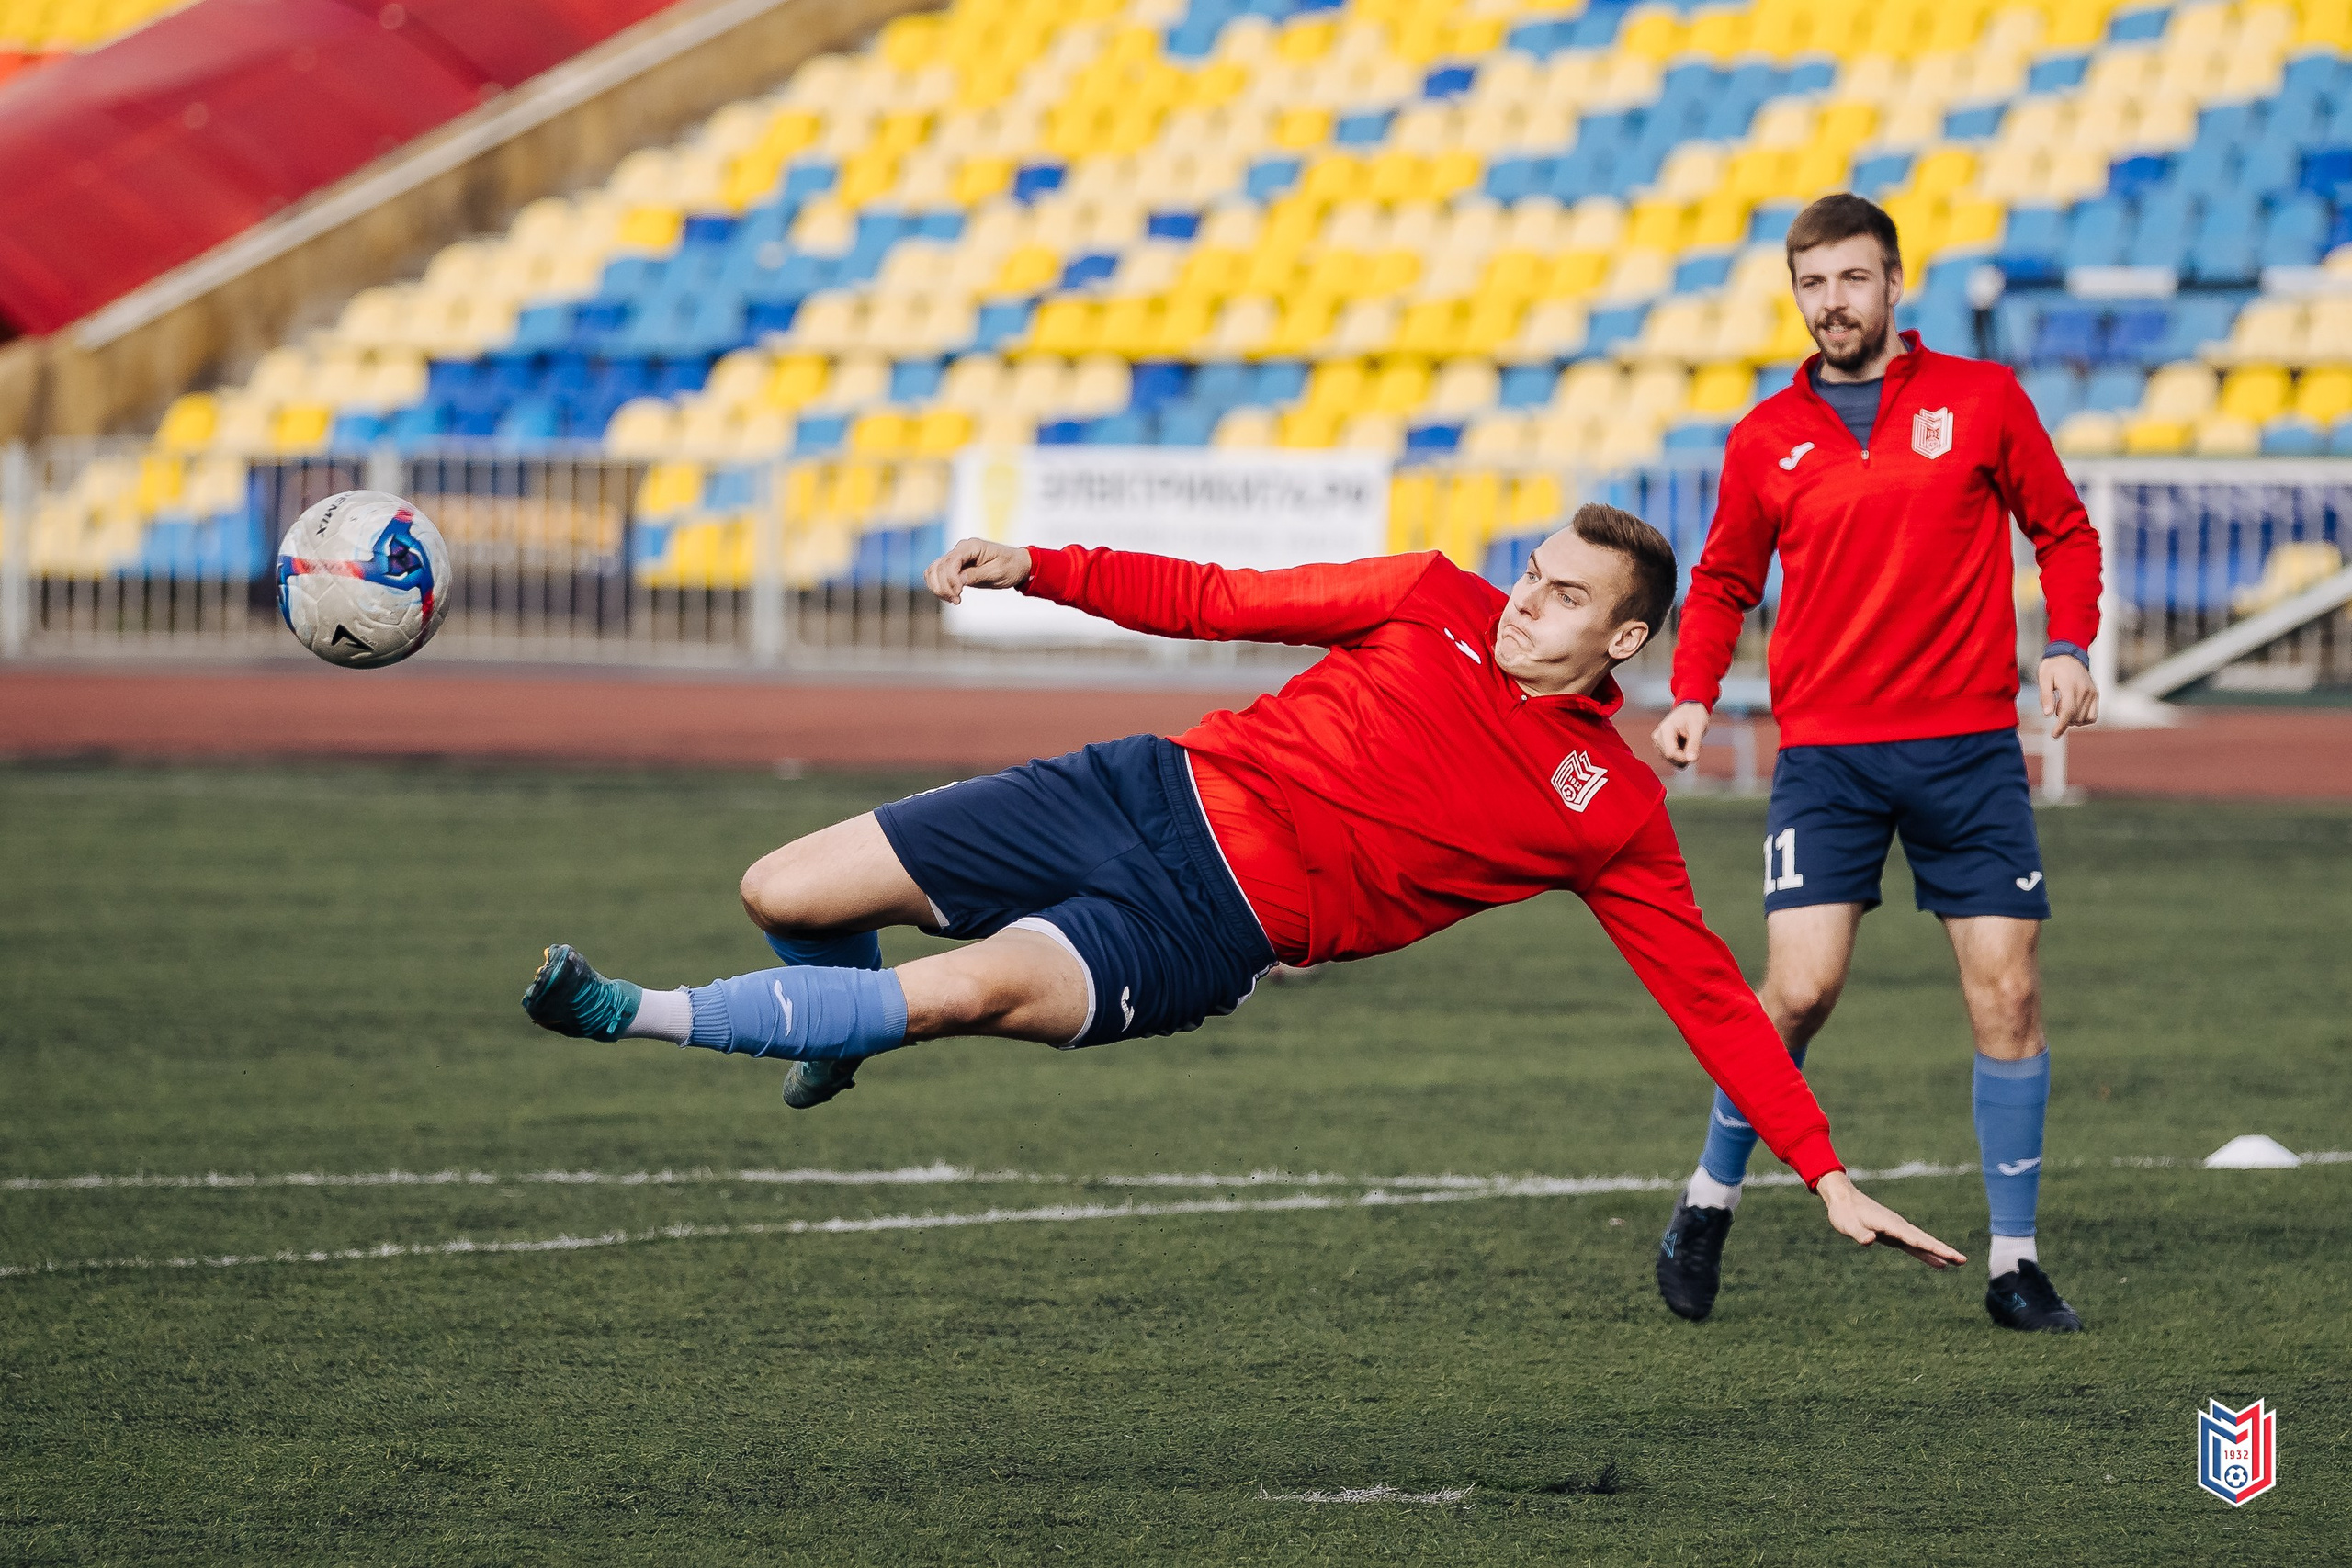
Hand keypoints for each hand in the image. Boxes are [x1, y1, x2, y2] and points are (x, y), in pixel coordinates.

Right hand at [924, 537, 1031, 604]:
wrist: (1017, 565)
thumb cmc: (1010, 567)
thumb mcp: (996, 573)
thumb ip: (976, 575)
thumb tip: (959, 580)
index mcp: (972, 547)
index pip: (951, 561)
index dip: (950, 579)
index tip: (959, 595)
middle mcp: (961, 549)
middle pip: (938, 567)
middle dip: (943, 586)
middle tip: (957, 601)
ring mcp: (956, 557)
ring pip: (934, 570)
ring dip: (938, 587)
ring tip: (954, 600)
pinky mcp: (955, 567)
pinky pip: (938, 574)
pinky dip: (939, 586)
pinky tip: (951, 596)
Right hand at [1651, 700, 1711, 767]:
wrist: (1690, 710)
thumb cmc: (1695, 715)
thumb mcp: (1698, 728)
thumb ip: (1694, 744)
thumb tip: (1692, 759)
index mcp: (1665, 729)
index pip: (1671, 753)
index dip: (1684, 758)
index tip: (1695, 755)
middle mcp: (1658, 736)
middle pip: (1670, 757)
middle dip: (1685, 755)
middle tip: (1695, 744)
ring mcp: (1658, 742)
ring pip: (1671, 759)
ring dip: (1683, 755)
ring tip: (1690, 742)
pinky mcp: (1661, 746)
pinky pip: (1672, 758)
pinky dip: (1681, 754)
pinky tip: (1686, 744)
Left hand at [1815, 1170, 1966, 1268]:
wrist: (1842, 1198)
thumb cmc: (1844, 1212)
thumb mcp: (1847, 1224)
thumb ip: (1858, 1233)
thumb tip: (1870, 1240)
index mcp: (1890, 1224)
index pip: (1915, 1239)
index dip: (1932, 1248)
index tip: (1949, 1255)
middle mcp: (1898, 1226)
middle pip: (1925, 1240)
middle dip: (1944, 1250)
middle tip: (1963, 1261)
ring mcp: (1898, 1230)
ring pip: (1922, 1243)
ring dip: (1939, 1252)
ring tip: (1958, 1263)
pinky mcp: (1894, 1234)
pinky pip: (1914, 1246)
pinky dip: (1926, 1254)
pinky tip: (1938, 1264)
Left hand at [2038, 655, 2098, 737]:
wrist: (2068, 655)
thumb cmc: (2053, 667)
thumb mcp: (2043, 678)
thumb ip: (2045, 696)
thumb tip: (2048, 714)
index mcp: (2070, 686)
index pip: (2068, 712)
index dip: (2061, 726)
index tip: (2054, 735)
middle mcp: (2084, 690)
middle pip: (2076, 717)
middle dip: (2064, 720)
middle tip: (2056, 704)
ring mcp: (2092, 692)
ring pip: (2085, 719)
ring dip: (2073, 719)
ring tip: (2065, 704)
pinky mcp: (2095, 694)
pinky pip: (2093, 715)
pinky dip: (2084, 718)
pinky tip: (2074, 710)